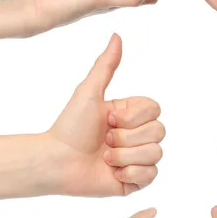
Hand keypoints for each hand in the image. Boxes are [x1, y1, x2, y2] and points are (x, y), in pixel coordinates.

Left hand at [47, 34, 164, 196]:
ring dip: (125, 156)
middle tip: (105, 140)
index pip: (155, 109)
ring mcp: (137, 158)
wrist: (57, 161)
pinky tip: (111, 172)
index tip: (108, 118)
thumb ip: (106, 65)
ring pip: (156, 153)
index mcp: (130, 114)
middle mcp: (137, 135)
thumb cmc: (69, 126)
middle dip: (128, 137)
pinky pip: (151, 175)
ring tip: (105, 158)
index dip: (133, 116)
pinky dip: (129, 173)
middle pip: (159, 131)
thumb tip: (117, 36)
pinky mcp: (135, 181)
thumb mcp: (89, 92)